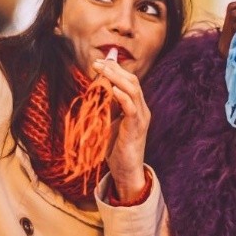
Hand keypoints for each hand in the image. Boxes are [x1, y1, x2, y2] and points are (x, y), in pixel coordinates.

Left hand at [96, 58, 150, 202]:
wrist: (127, 171)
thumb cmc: (116, 149)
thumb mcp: (109, 123)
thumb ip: (106, 108)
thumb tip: (94, 92)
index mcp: (136, 107)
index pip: (129, 81)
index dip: (115, 70)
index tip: (98, 63)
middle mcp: (141, 109)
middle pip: (132, 81)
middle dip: (114, 70)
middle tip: (97, 63)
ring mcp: (141, 118)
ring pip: (134, 90)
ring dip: (117, 78)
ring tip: (103, 70)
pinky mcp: (137, 128)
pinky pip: (132, 109)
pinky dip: (123, 97)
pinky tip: (114, 89)